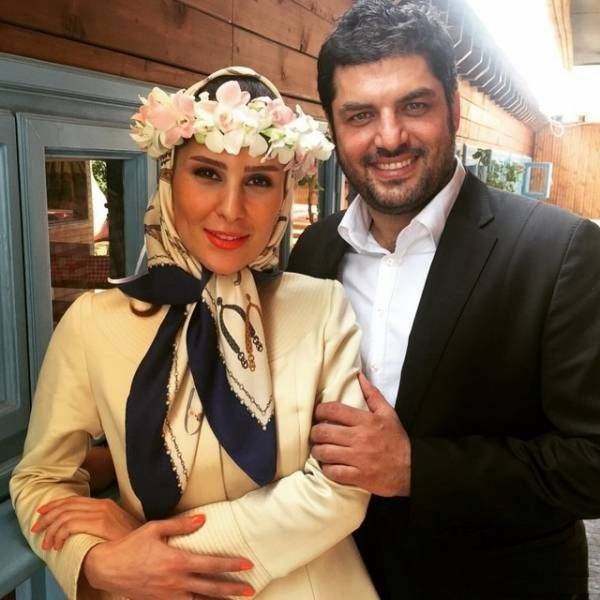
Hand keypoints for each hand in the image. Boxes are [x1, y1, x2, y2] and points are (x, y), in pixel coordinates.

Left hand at [31, 496, 140, 549]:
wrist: (146, 545)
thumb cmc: (129, 542)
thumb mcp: (112, 528)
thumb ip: (97, 524)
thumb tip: (78, 529)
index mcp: (105, 504)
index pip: (74, 500)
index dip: (55, 505)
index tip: (42, 514)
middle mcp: (102, 505)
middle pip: (67, 505)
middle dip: (48, 517)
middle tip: (36, 528)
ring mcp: (102, 513)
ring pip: (66, 515)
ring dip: (51, 530)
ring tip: (47, 543)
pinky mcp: (100, 523)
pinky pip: (71, 525)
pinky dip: (59, 534)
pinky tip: (58, 544)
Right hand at [83, 515, 255, 598]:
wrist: (106, 569)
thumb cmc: (131, 545)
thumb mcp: (154, 529)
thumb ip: (181, 525)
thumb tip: (203, 519)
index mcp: (177, 561)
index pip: (211, 564)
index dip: (231, 565)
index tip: (247, 565)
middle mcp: (176, 582)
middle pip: (211, 587)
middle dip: (232, 589)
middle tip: (251, 589)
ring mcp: (168, 595)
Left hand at [311, 373, 410, 495]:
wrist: (412, 468)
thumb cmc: (397, 440)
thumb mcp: (388, 413)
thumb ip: (372, 394)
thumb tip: (359, 376)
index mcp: (366, 421)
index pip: (334, 410)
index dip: (320, 410)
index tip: (318, 413)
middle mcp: (359, 438)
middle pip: (324, 432)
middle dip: (315, 432)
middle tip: (316, 434)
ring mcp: (358, 458)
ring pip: (325, 452)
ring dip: (318, 451)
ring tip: (319, 449)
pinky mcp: (358, 476)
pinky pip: (333, 472)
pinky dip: (326, 469)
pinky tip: (328, 465)